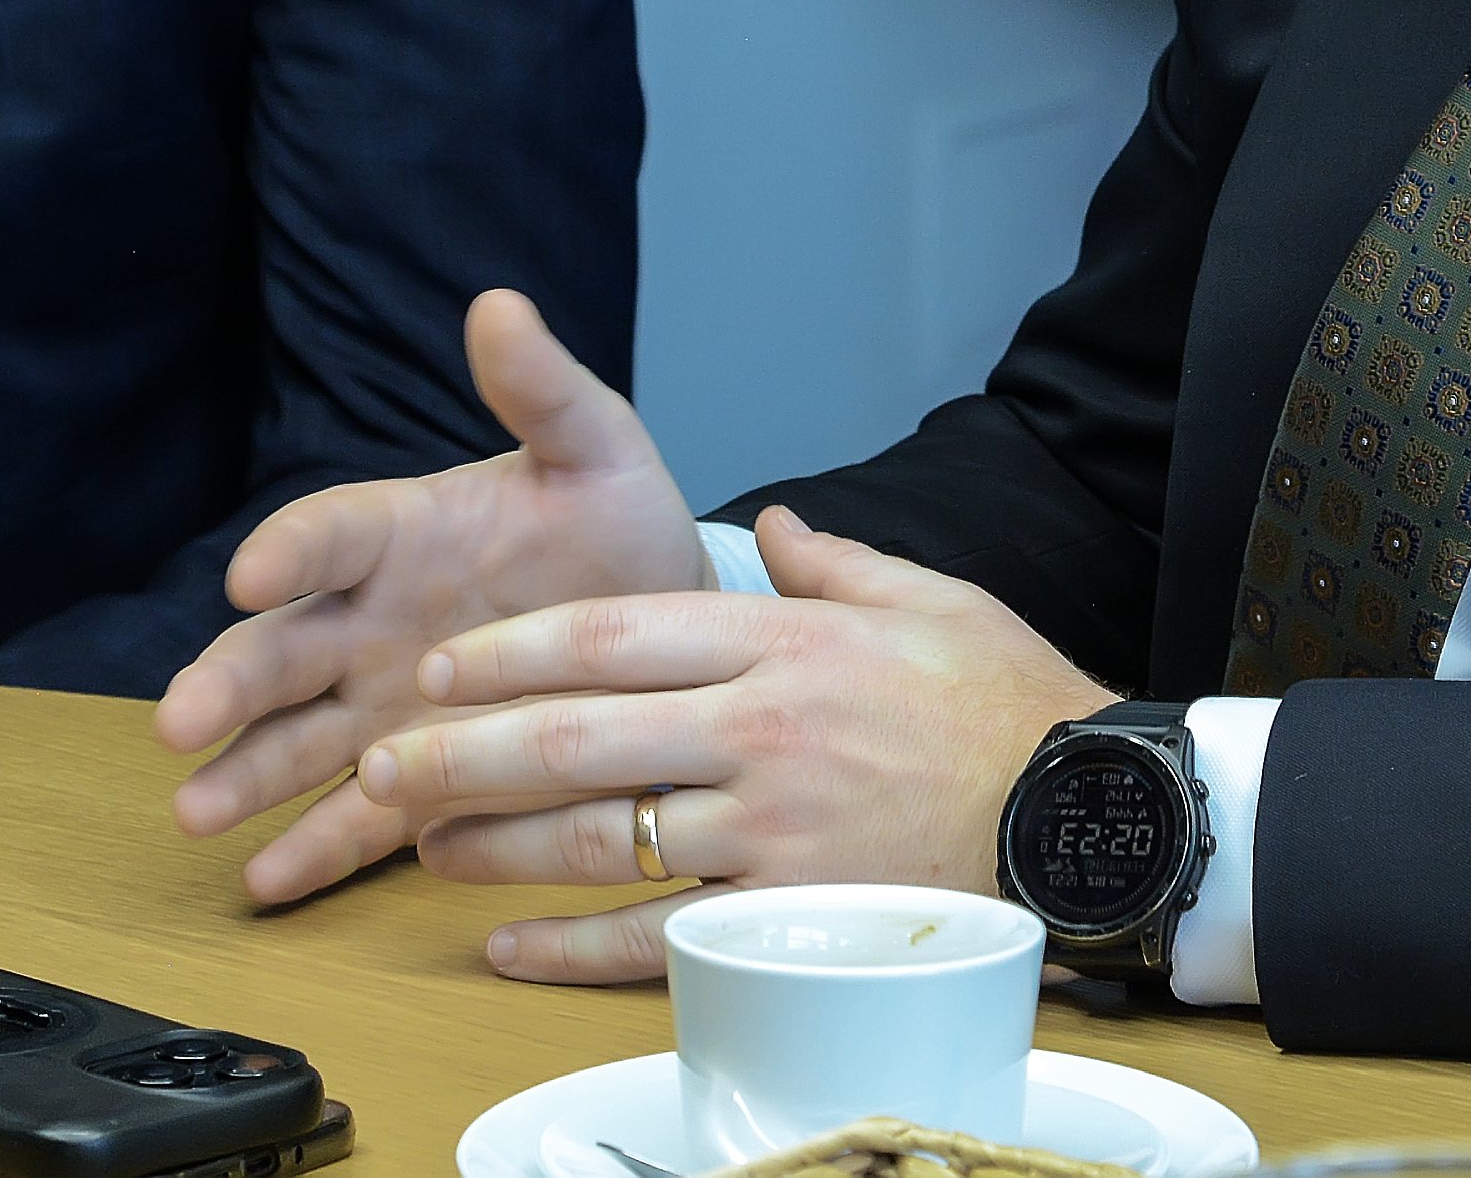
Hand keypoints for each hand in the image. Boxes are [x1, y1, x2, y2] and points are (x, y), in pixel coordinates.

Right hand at [156, 291, 703, 902]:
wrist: (669, 632)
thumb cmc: (618, 527)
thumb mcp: (596, 453)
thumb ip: (544, 392)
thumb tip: (500, 305)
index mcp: (400, 535)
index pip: (328, 534)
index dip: (289, 552)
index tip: (252, 574)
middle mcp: (370, 625)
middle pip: (282, 650)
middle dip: (226, 684)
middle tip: (179, 722)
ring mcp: (382, 710)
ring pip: (294, 743)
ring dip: (242, 777)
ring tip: (193, 814)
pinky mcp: (415, 784)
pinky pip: (354, 821)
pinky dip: (310, 852)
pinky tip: (264, 884)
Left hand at [359, 503, 1115, 982]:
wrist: (1087, 815)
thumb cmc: (1008, 704)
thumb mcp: (928, 596)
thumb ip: (830, 560)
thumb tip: (767, 524)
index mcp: (782, 643)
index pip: (614, 635)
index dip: (511, 651)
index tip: (440, 667)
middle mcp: (760, 733)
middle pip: (578, 738)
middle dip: (464, 750)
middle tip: (383, 758)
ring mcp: (769, 832)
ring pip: (600, 840)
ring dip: (496, 846)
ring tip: (423, 843)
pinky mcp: (788, 913)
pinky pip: (658, 938)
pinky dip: (572, 947)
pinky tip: (510, 945)